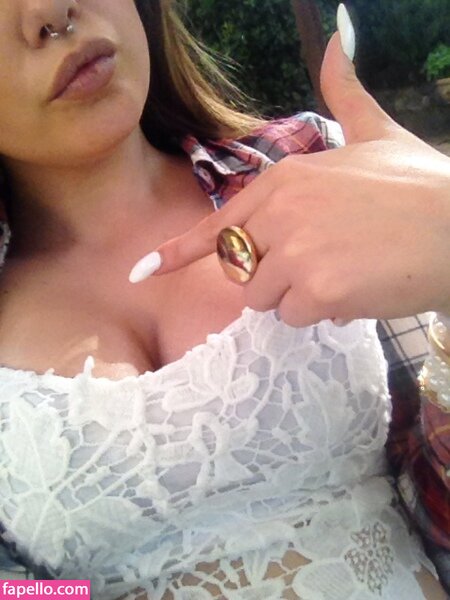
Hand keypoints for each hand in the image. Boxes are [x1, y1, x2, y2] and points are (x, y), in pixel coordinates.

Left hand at [130, 32, 449, 326]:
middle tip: (323, 258)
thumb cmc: (418, 185)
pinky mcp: (317, 291)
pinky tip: (356, 288)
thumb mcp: (377, 133)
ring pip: (267, 298)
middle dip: (274, 274)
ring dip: (299, 295)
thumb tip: (338, 39)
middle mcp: (280, 212)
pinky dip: (323, 311)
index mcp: (284, 180)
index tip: (143, 272)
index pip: (218, 224)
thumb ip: (345, 95)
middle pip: (243, 269)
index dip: (179, 251)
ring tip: (344, 270)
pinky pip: (297, 316)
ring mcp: (295, 252)